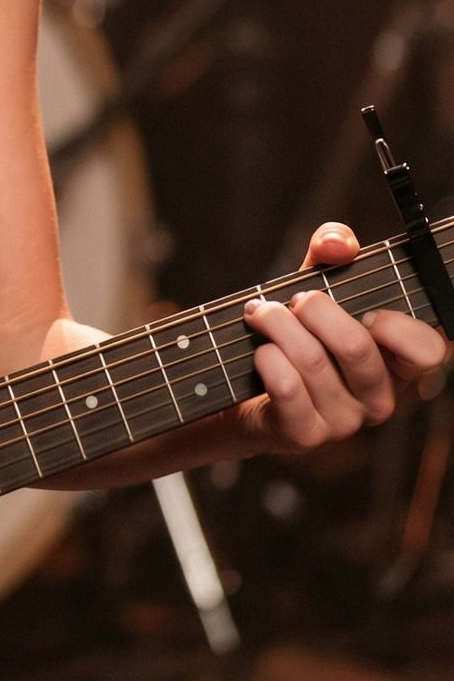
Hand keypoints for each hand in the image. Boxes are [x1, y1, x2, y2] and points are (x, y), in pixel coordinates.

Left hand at [240, 222, 448, 456]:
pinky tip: (260, 350)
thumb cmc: (300, 330)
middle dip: (313, 307)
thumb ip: (334, 249)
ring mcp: (344, 421)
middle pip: (355, 346)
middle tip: (294, 299)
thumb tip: (339, 245)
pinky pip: (287, 387)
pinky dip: (267, 357)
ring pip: (312, 360)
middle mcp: (378, 398)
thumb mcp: (319, 282)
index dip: (396, 325)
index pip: (428, 351)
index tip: (365, 310)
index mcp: (396, 363)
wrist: (251, 385)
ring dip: (276, 324)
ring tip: (261, 315)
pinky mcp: (305, 435)